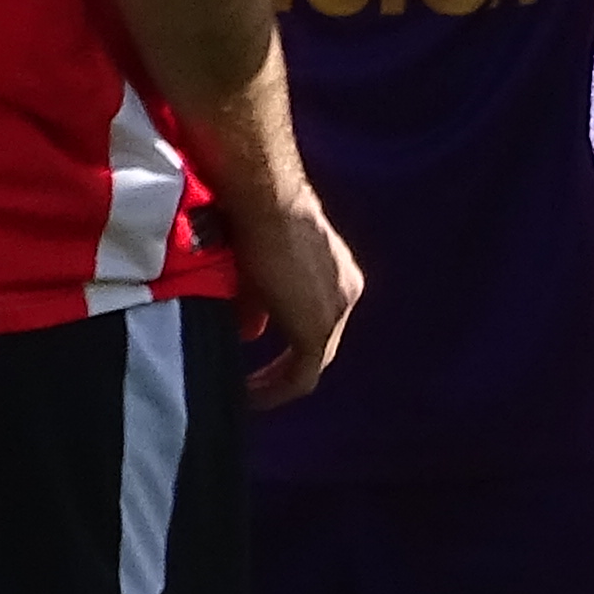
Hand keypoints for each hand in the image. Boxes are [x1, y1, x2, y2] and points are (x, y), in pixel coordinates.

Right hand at [222, 188, 363, 410]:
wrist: (263, 199)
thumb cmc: (253, 215)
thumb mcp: (254, 268)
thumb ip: (257, 306)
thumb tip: (249, 335)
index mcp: (337, 275)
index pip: (314, 321)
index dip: (286, 346)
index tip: (256, 360)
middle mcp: (346, 292)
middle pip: (317, 346)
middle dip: (281, 369)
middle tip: (250, 386)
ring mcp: (337, 310)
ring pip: (311, 362)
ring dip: (277, 382)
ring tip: (246, 394)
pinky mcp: (318, 327)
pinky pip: (302, 376)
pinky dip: (275, 390)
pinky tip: (248, 395)